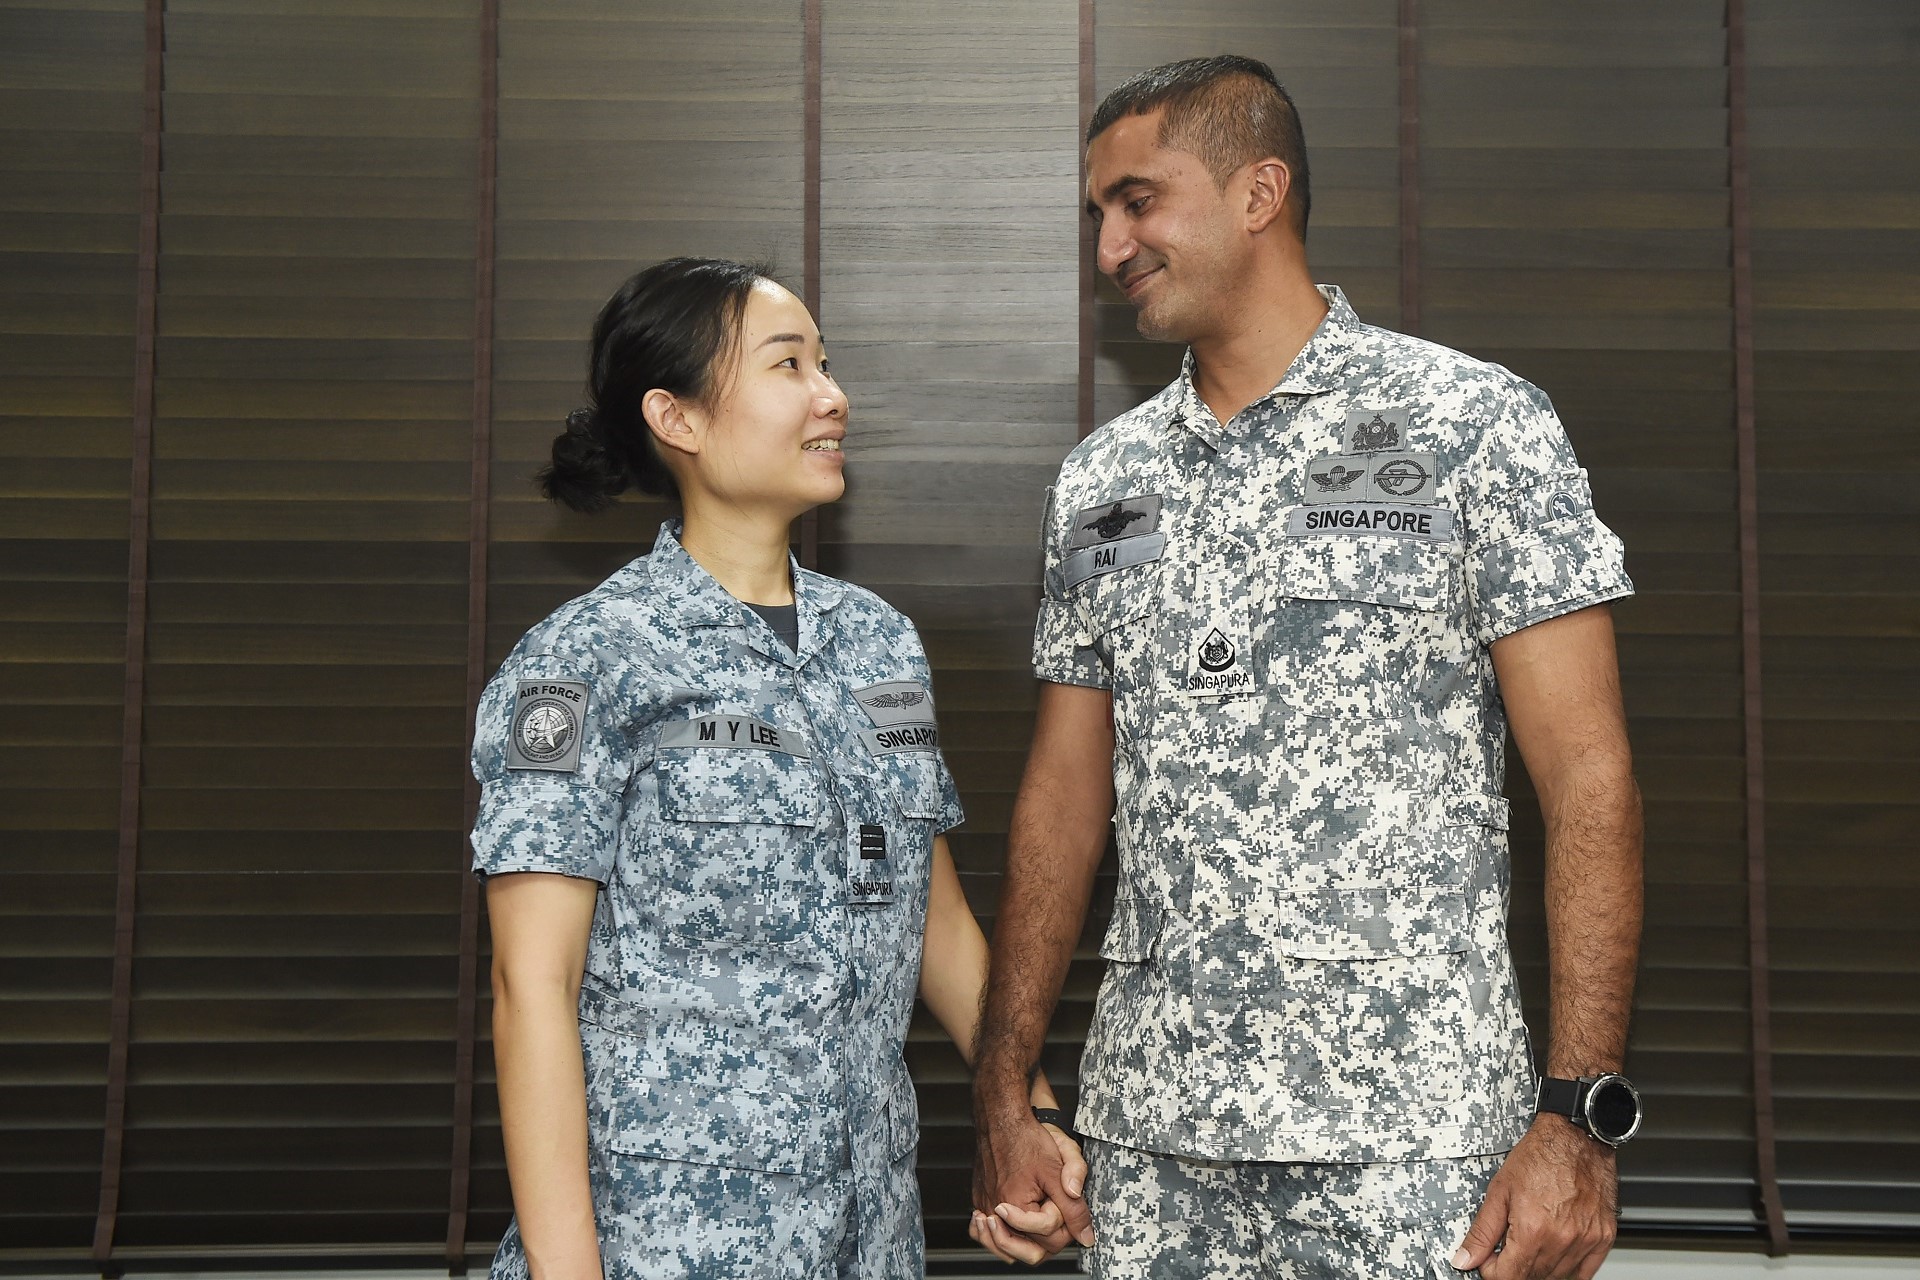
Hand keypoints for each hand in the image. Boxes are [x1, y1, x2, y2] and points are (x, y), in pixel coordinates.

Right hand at [972, 1105, 1094, 1261]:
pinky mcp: (980, 1199)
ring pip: (1005, 1246)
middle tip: (1055, 1215)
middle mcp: (994, 1211)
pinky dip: (1002, 1233)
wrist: (1002, 1119)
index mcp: (1014, 1207)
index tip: (1063, 1202)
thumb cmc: (1026, 1138)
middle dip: (1046, 1238)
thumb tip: (1085, 1235)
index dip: (1063, 1224)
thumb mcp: (1058, 1172)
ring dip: (1023, 1243)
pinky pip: (990, 1230)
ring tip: (1037, 1226)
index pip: (1048, 1241)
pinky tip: (1011, 1225)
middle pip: (1027, 1251)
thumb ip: (1074, 1208)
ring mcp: (984, 1206)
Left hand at [1453, 1118, 1617, 1279]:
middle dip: (1514, 1266)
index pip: (1508, 1276)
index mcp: (1533, 1230)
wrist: (1576, 1137)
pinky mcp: (1603, 1237)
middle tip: (1508, 1245)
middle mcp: (1561, 1239)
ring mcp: (1585, 1240)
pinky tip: (1555, 1252)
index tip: (1489, 1258)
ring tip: (1532, 1240)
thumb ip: (1482, 1231)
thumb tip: (1465, 1258)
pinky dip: (1568, 1269)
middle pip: (1532, 1277)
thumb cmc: (1541, 1156)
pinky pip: (1585, 1272)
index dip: (1492, 1270)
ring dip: (1539, 1267)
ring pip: (1557, 1276)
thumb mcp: (1499, 1191)